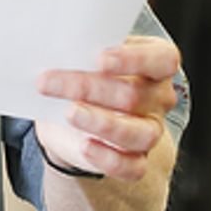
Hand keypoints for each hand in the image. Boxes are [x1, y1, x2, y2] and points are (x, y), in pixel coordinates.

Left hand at [34, 35, 180, 182]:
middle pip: (134, 94)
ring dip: (101, 123)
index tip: (100, 59)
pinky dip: (109, 158)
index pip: (162, 59)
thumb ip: (81, 46)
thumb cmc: (80, 70)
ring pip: (140, 133)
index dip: (134, 59)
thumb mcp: (81, 52)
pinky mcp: (137, 159)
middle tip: (47, 81)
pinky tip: (85, 146)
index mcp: (156, 61)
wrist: (65, 109)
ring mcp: (151, 130)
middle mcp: (158, 96)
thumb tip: (55, 43)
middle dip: (88, 87)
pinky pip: (133, 167)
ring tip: (69, 112)